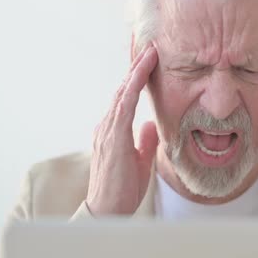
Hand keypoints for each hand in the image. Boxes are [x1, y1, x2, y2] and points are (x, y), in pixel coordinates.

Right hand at [86, 46, 158, 215]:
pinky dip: (132, 87)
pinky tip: (140, 73)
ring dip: (136, 71)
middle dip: (136, 67)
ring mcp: (108, 130)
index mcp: (114, 131)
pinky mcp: (113, 137)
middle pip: (123, 89)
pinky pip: (124, 106)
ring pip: (123, 92)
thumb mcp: (139, 161)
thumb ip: (143, 142)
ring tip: (148, 52)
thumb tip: (150, 125)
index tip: (148, 61)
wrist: (107, 211)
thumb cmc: (121, 190)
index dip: (136, 79)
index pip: (126, 98)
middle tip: (149, 46)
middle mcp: (107, 126)